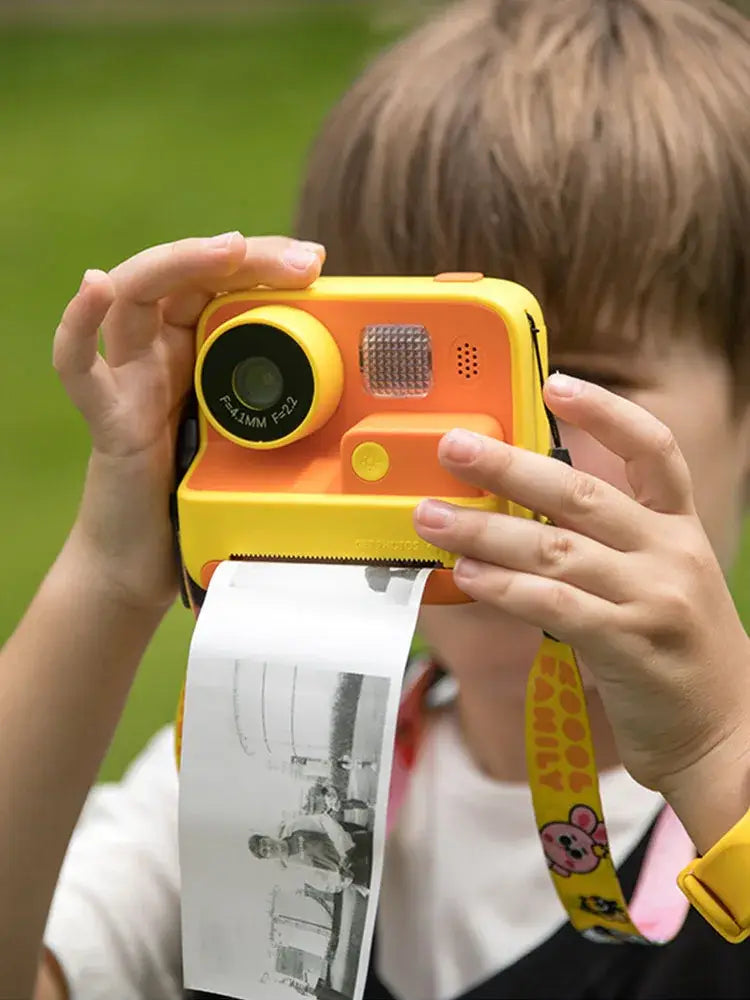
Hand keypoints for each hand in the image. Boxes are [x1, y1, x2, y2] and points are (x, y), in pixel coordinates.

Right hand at [54, 234, 324, 609]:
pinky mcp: (109, 419)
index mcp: (197, 352)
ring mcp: (131, 381)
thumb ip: (290, 409)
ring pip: (134, 297)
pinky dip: (80, 325)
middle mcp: (161, 355)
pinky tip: (96, 286)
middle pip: (185, 276)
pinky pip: (81, 370)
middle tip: (302, 260)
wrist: (152, 558)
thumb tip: (365, 395)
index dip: (264, 263)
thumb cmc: (201, 495)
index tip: (315, 262)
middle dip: (243, 257)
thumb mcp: (261, 439)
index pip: (222, 282)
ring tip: (227, 249)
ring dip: (181, 263)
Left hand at [413, 373, 749, 797]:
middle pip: (583, 493)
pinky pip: (555, 603)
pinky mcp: (630, 644)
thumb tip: (520, 516)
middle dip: (510, 466)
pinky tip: (466, 576)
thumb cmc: (677, 656)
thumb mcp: (660, 583)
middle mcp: (671, 554)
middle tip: (454, 447)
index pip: (654, 450)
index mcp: (679, 530)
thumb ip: (608, 547)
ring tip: (432, 519)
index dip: (605, 411)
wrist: (726, 737)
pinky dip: (505, 586)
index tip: (554, 383)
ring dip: (486, 531)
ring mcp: (654, 598)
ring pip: (557, 547)